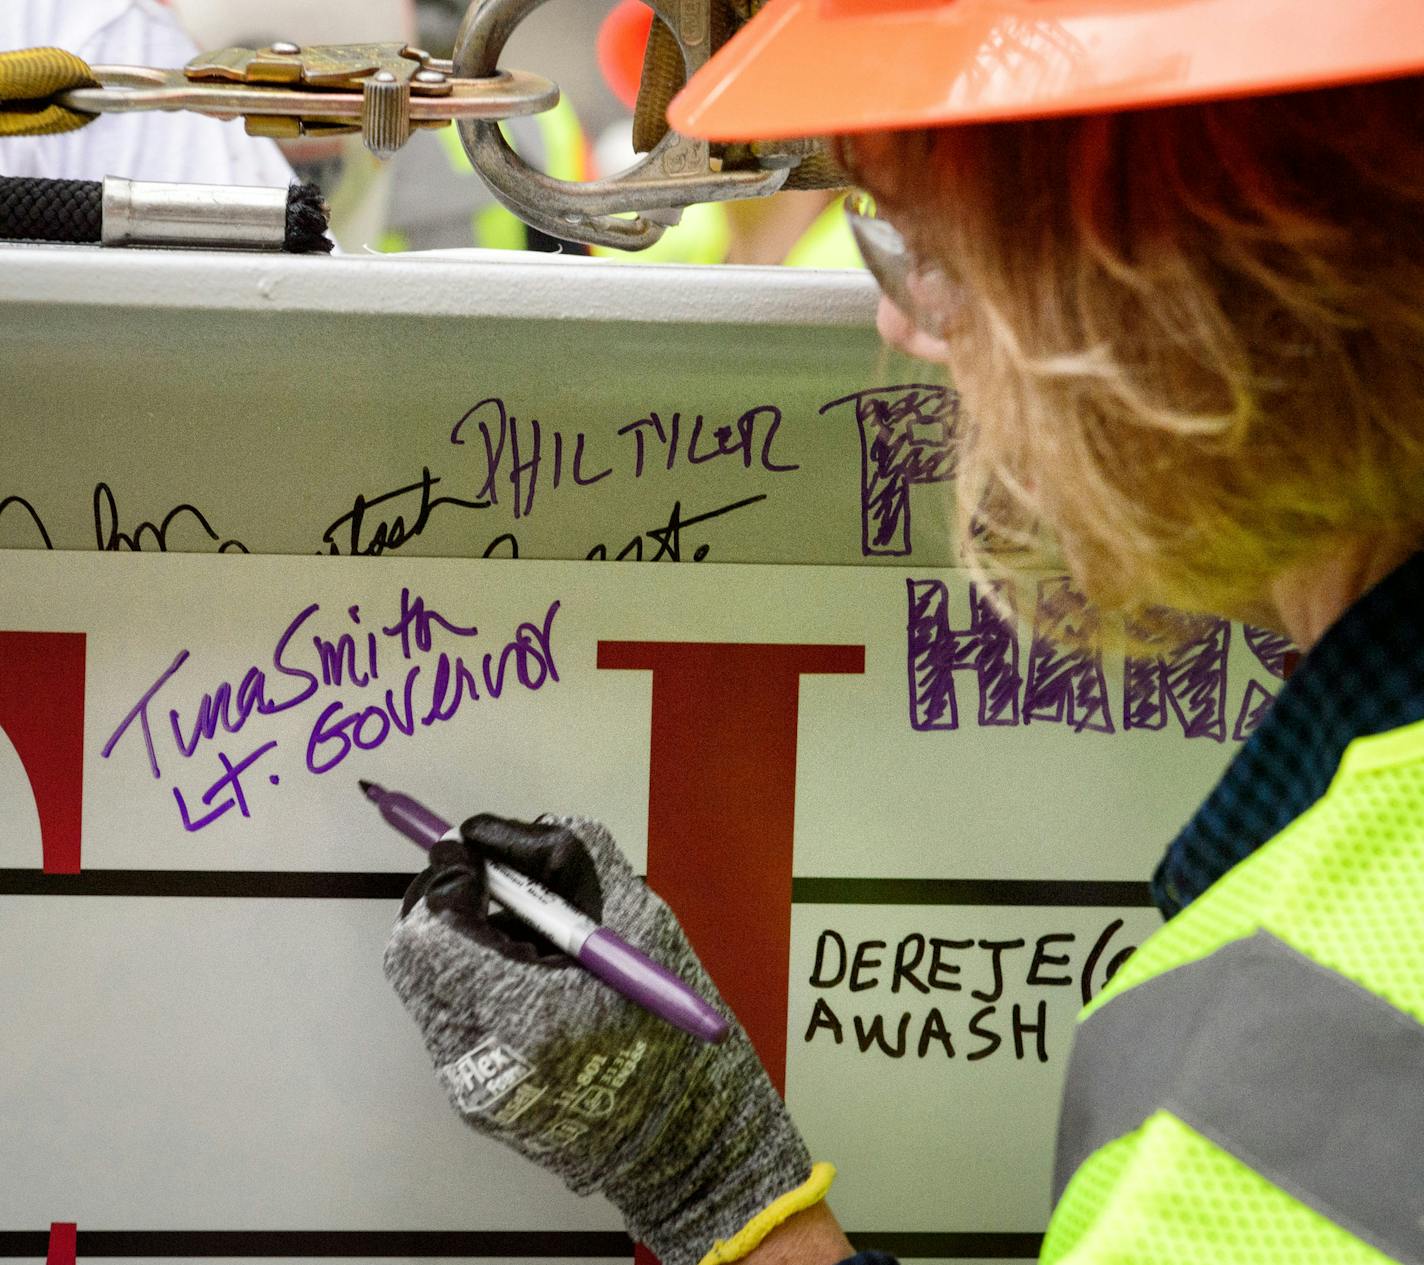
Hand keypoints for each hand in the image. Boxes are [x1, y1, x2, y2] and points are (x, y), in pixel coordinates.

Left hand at [384, 814, 830, 1264]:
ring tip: (527, 938)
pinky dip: (477, 983)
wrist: (688, 1138)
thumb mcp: (641, 917)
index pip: (433, 931)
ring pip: (429, 986)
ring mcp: (471, 1088)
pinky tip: (532, 983)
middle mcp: (483, 1059)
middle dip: (443, 906)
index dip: (447, 881)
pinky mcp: (474, 1102)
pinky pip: (452, 1019)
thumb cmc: (675, 1023)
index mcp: (528, 1014)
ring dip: (460, 943)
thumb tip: (492, 832)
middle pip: (414, 959)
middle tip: (487, 881)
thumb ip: (567, 857)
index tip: (476, 854)